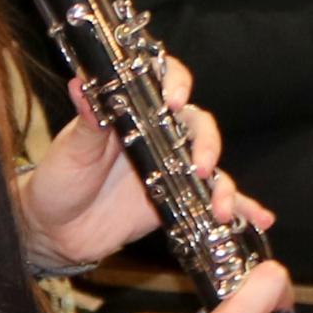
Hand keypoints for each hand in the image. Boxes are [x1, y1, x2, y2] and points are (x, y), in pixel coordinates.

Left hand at [18, 54, 250, 273]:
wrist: (54, 231)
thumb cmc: (58, 181)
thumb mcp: (70, 150)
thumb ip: (86, 121)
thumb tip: (81, 84)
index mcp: (133, 112)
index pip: (162, 82)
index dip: (175, 83)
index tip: (175, 100)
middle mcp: (158, 135)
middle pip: (197, 125)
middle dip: (206, 142)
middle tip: (200, 164)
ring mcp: (172, 168)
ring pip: (211, 165)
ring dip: (223, 184)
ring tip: (222, 207)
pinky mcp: (178, 200)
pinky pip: (213, 200)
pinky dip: (240, 207)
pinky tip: (259, 218)